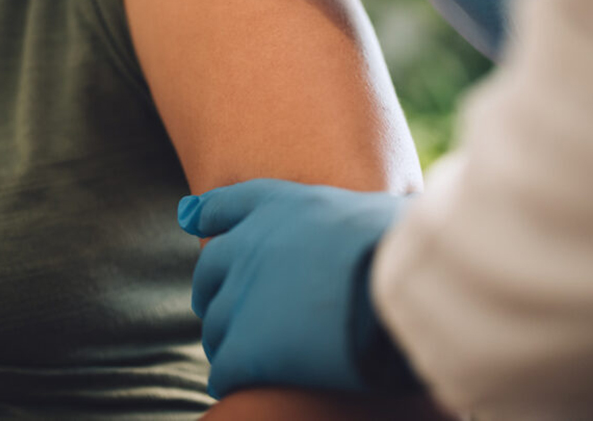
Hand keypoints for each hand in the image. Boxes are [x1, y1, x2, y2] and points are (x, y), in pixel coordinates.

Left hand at [177, 179, 413, 399]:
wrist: (397, 286)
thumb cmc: (402, 247)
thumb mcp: (375, 208)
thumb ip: (356, 215)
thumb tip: (390, 214)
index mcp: (278, 205)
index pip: (225, 204)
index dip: (206, 213)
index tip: (190, 218)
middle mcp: (248, 244)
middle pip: (209, 270)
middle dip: (212, 291)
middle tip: (223, 310)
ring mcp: (242, 296)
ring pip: (215, 326)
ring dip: (225, 342)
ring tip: (240, 359)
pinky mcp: (246, 347)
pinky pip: (224, 369)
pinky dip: (230, 379)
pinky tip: (240, 387)